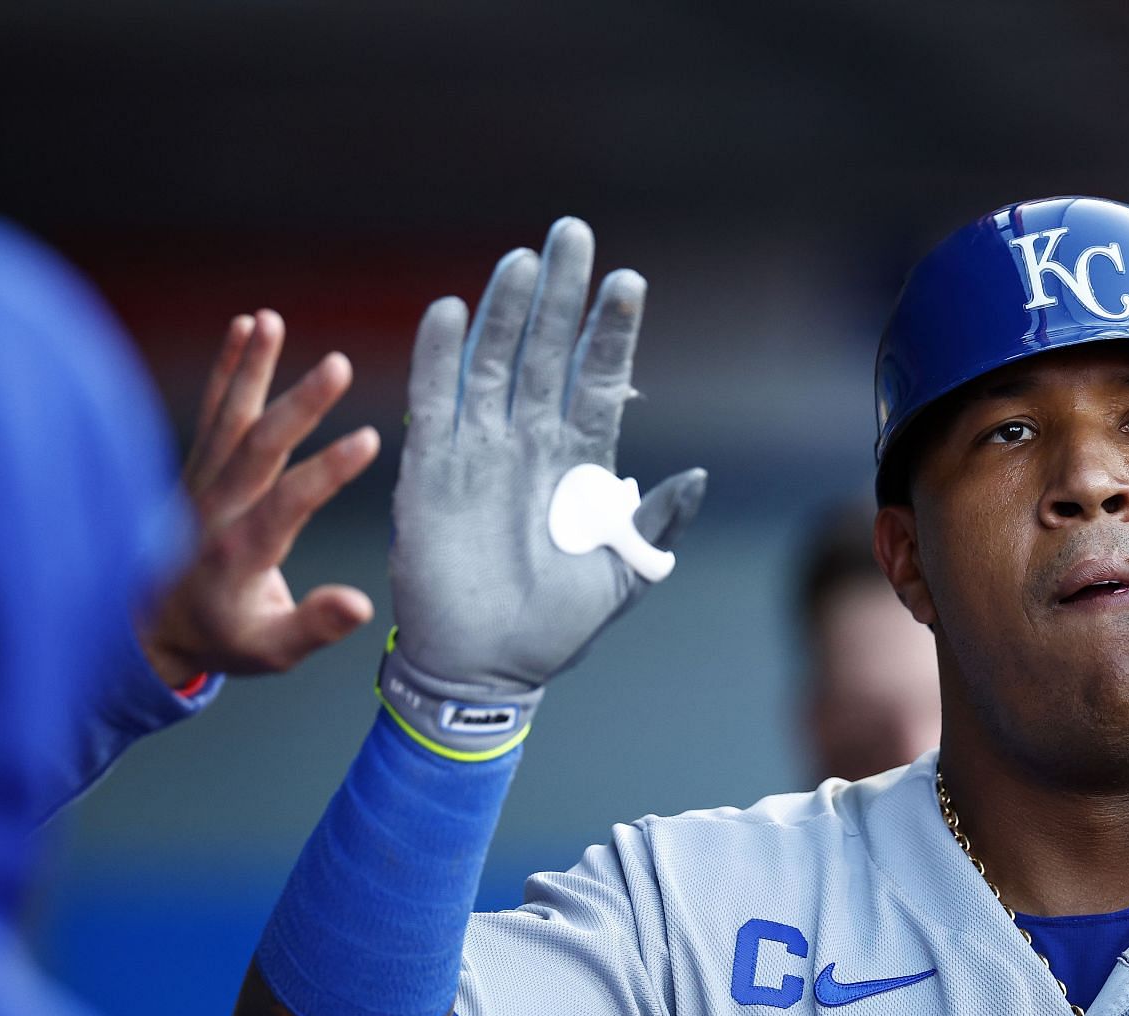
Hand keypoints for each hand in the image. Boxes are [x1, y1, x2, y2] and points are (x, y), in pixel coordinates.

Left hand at [138, 311, 379, 687]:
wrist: (149, 624)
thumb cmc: (221, 635)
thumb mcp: (270, 650)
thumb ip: (314, 625)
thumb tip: (361, 604)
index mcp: (240, 554)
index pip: (288, 505)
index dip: (327, 473)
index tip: (368, 440)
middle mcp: (216, 510)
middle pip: (258, 448)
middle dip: (298, 405)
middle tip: (337, 365)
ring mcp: (202, 482)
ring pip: (230, 417)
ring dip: (251, 367)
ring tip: (270, 320)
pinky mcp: (198, 466)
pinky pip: (214, 409)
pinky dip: (227, 367)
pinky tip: (244, 325)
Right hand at [382, 217, 704, 754]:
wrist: (484, 670)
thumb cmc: (553, 630)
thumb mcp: (622, 578)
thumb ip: (654, 526)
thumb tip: (695, 474)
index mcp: (579, 467)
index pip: (598, 381)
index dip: (611, 333)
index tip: (629, 282)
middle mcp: (530, 445)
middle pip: (547, 354)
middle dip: (561, 295)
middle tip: (574, 232)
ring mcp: (480, 453)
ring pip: (494, 365)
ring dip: (507, 312)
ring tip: (524, 260)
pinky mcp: (432, 471)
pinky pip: (434, 403)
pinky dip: (440, 358)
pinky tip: (451, 310)